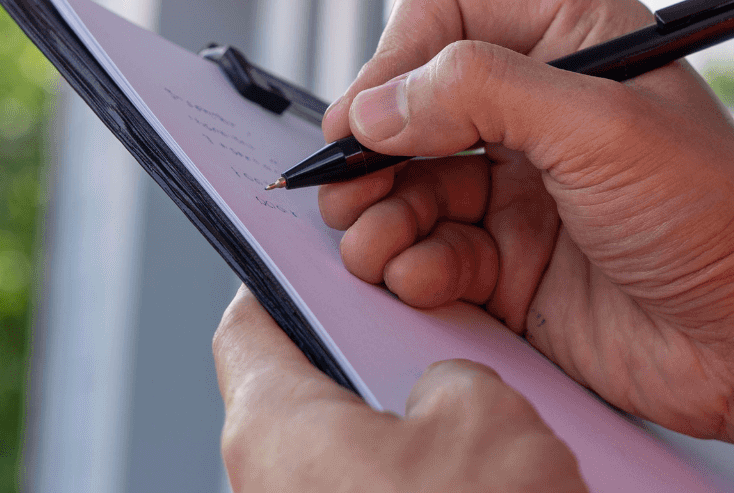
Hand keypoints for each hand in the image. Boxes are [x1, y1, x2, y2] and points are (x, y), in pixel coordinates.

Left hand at [214, 285, 586, 492]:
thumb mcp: (486, 409)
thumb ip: (446, 372)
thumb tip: (441, 392)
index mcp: (271, 426)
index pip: (247, 328)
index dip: (283, 283)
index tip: (313, 263)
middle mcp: (261, 490)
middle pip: (300, 399)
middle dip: (367, 368)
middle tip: (428, 344)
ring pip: (340, 464)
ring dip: (401, 443)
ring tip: (475, 430)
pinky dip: (412, 489)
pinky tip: (475, 485)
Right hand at [317, 0, 733, 490]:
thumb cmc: (719, 216)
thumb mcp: (602, 128)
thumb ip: (482, 95)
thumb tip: (377, 104)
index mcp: (574, 39)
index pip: (445, 18)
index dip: (393, 65)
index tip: (362, 123)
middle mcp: (542, 107)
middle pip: (410, 106)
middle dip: (372, 151)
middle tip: (347, 191)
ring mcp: (524, 190)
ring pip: (407, 184)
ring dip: (378, 215)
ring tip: (377, 245)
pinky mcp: (513, 266)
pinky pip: (429, 253)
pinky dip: (411, 266)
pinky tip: (424, 280)